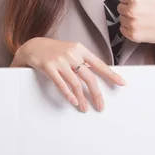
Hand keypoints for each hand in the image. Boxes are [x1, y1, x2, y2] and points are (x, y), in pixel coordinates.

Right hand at [11, 37, 125, 112]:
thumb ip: (83, 61)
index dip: (111, 74)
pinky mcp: (49, 67)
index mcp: (80, 49)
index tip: (121, 83)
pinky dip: (68, 94)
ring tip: (85, 108)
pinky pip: (61, 84)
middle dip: (97, 94)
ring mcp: (60, 60)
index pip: (99, 64)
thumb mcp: (71, 51)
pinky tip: (74, 101)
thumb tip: (97, 75)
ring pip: (75, 83)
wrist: (33, 46)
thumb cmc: (55, 51)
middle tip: (101, 106)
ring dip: (82, 98)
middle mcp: (72, 54)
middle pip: (89, 77)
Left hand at [117, 0, 154, 60]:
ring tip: (141, 20)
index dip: (129, 0)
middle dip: (128, 9)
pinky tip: (140, 27)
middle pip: (120, 8)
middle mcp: (132, 11)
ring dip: (128, 19)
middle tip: (141, 12)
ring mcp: (131, 23)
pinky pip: (122, 30)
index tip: (138, 3)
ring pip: (121, 19)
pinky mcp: (132, 34)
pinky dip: (129, 29)